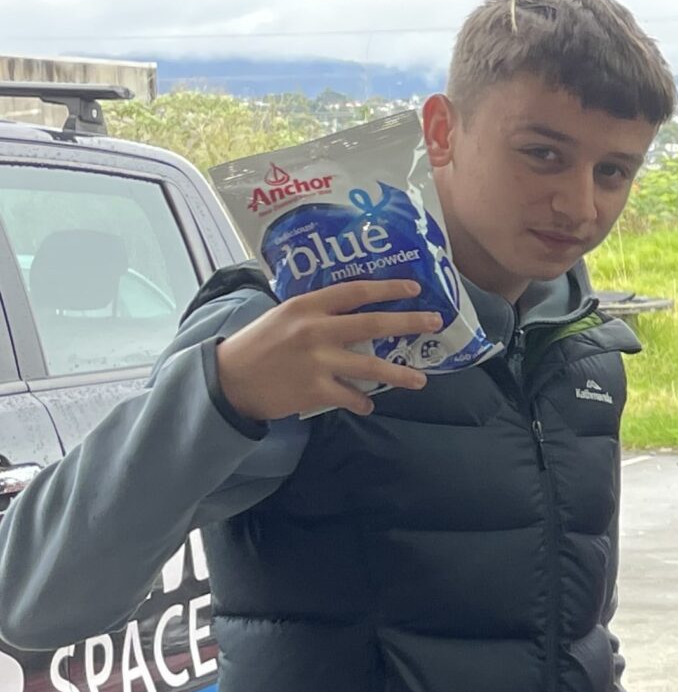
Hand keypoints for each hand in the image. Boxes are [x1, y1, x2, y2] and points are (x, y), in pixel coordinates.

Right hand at [215, 279, 443, 418]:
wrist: (227, 380)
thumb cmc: (256, 345)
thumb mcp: (282, 316)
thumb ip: (316, 311)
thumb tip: (353, 307)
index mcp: (306, 306)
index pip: (355, 291)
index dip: (387, 288)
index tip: (414, 287)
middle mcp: (315, 330)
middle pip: (373, 324)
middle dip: (409, 322)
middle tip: (435, 322)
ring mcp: (317, 362)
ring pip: (371, 367)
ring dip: (399, 375)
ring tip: (420, 380)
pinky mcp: (314, 390)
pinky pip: (351, 396)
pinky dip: (362, 402)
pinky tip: (368, 404)